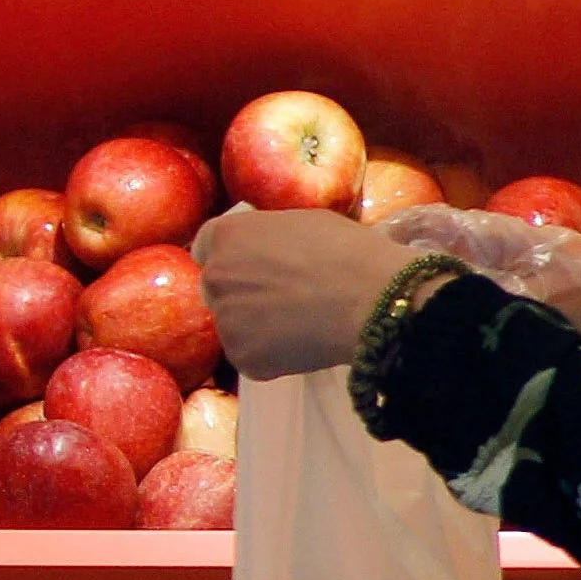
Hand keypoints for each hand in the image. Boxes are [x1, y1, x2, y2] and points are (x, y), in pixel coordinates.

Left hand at [195, 206, 413, 380]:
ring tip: (301, 325)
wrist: (374, 299)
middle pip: (217, 288)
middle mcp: (215, 277)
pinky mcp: (243, 357)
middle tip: (284, 300)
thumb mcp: (303, 222)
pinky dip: (272, 356)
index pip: (206, 247)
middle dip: (242, 293)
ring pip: (235, 325)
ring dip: (257, 327)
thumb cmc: (349, 252)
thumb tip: (267, 250)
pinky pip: (252, 357)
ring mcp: (225, 320)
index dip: (232, 257)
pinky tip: (304, 345)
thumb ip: (269, 236)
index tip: (255, 267)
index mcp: (226, 236)